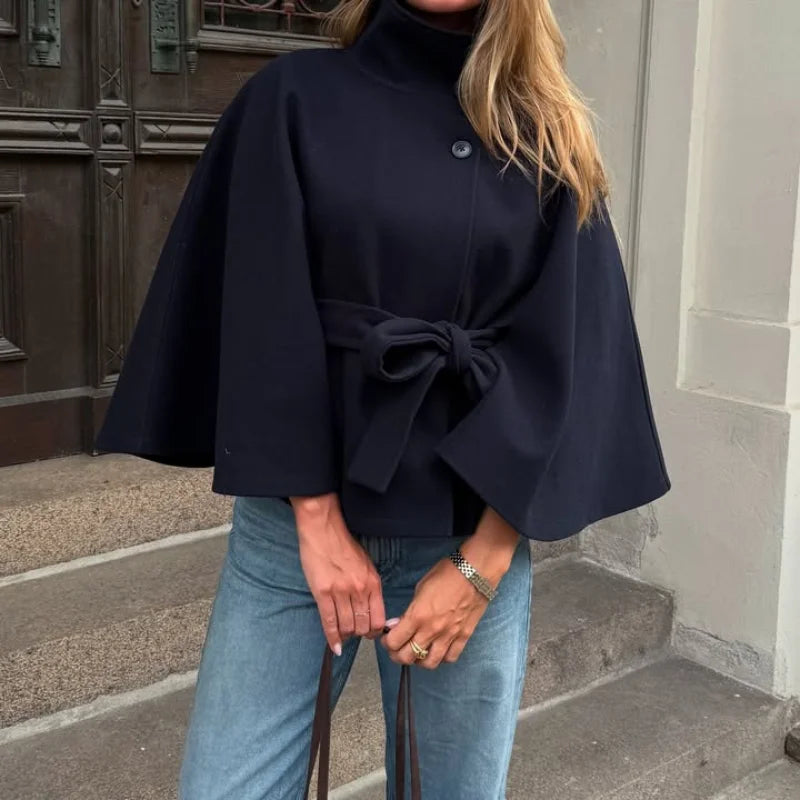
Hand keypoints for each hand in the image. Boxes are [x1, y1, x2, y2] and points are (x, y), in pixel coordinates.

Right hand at [291, 493, 385, 655]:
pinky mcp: (322, 593)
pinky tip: (335, 646)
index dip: (375, 631)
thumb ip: (370, 587)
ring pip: (347, 627)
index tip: (370, 633)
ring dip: (346, 635)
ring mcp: (340, 592)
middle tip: (355, 634)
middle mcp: (359, 589)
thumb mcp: (366, 565)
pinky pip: (329, 622)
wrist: (324, 531)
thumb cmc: (344, 546)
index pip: (379, 618)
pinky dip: (332, 638)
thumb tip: (371, 609)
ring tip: (343, 635)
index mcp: (373, 582)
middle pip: (363, 626)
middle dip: (360, 634)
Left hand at [380, 506, 519, 669]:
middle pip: (408, 657)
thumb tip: (398, 625)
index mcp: (417, 616)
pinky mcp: (464, 637)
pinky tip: (437, 650)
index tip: (387, 638)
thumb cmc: (445, 573)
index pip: (394, 642)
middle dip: (397, 654)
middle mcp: (431, 630)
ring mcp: (449, 636)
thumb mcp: (420, 588)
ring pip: (429, 663)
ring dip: (418, 661)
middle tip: (397, 648)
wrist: (475, 571)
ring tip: (416, 652)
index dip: (387, 642)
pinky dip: (441, 658)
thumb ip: (408, 611)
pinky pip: (450, 657)